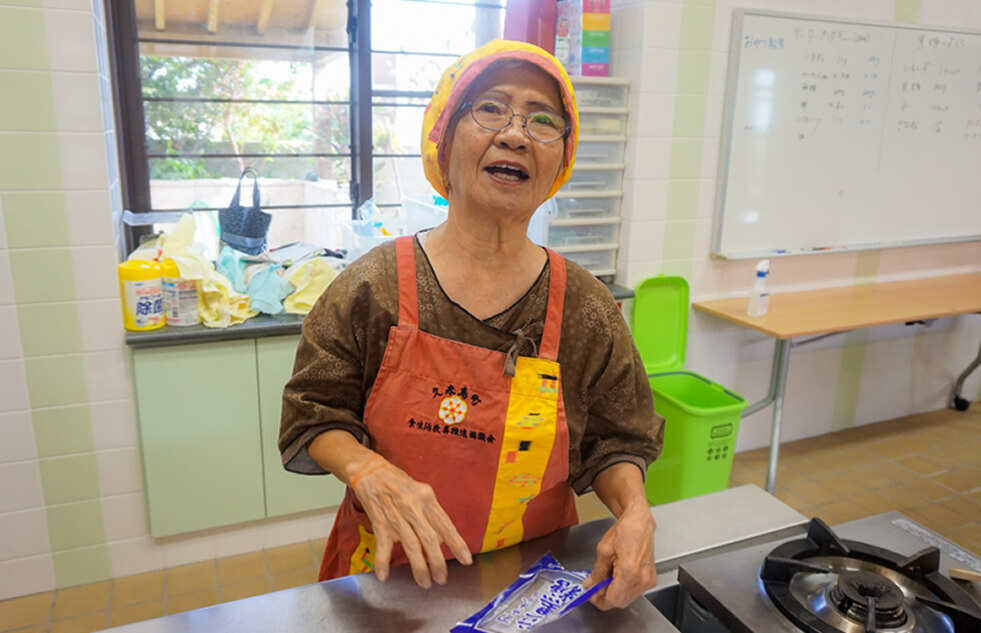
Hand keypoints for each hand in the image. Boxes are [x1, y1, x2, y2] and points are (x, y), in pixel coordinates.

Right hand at [349, 455, 472, 587]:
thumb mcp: (421, 492)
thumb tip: (441, 540)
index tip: (466, 560)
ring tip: (425, 582)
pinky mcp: (380, 521)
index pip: (445, 525)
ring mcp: (396, 515)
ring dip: (419, 567)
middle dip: (438, 562)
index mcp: (427, 498)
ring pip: (411, 545)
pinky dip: (383, 561)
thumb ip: (431, 515)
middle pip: (430, 539)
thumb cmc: (399, 484)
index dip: (457, 543)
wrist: (371, 472)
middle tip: (442, 579)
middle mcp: (414, 506)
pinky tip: (384, 575)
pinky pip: (383, 545)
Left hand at [582, 505, 656, 609]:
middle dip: (606, 598)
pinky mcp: (651, 579)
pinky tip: (616, 579)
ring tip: (606, 581)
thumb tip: (590, 585)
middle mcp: (642, 578)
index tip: (591, 596)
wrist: (639, 523)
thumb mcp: (604, 551)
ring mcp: (648, 580)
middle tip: (595, 589)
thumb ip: (597, 573)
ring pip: (627, 599)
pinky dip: (623, 589)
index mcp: (629, 571)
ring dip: (615, 594)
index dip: (600, 600)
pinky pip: (634, 592)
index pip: (613, 599)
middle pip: (620, 602)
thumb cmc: (625, 531)